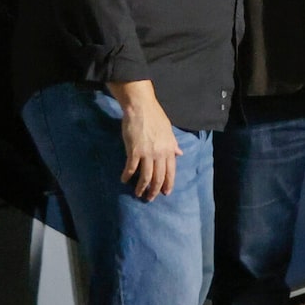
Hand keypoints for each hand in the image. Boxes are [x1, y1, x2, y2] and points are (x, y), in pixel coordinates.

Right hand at [113, 85, 180, 200]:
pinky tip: (124, 180)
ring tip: (138, 193)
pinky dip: (127, 176)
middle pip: (158, 177)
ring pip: (146, 176)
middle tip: (150, 198)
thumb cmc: (155, 116)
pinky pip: (131, 168)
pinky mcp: (134, 151)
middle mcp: (160, 153)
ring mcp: (147, 153)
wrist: (141, 107)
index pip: (170, 171)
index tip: (165, 193)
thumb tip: (180, 153)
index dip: (168, 183)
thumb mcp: (168, 130)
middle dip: (154, 190)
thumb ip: (173, 144)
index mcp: (169, 148)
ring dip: (141, 187)